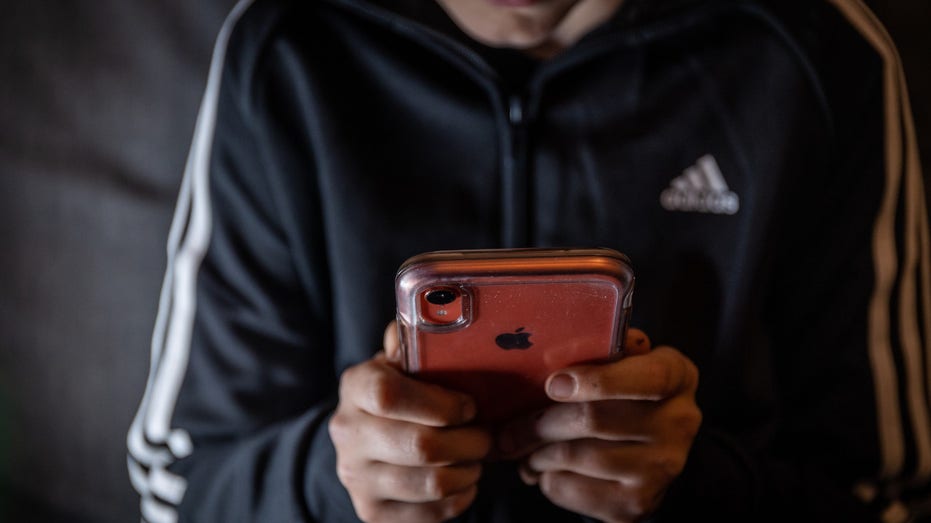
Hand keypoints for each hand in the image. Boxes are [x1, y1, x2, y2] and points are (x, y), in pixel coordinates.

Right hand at [328, 322, 491, 522]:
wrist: (366, 448)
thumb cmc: (400, 396)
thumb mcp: (401, 363)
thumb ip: (415, 341)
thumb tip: (431, 311)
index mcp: (355, 386)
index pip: (389, 394)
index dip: (440, 403)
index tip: (469, 406)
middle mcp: (347, 433)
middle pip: (420, 445)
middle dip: (469, 441)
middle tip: (486, 436)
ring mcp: (355, 477)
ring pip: (429, 482)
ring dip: (468, 471)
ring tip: (477, 458)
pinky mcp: (370, 512)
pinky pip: (428, 514)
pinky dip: (459, 498)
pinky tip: (464, 481)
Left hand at [496, 329, 700, 522]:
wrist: (648, 454)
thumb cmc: (624, 394)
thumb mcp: (625, 362)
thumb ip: (601, 350)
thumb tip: (552, 347)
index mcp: (677, 376)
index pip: (647, 377)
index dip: (598, 381)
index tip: (553, 384)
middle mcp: (678, 422)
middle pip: (594, 419)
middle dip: (539, 423)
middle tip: (507, 430)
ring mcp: (660, 468)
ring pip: (577, 456)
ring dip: (537, 453)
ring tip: (519, 448)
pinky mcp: (637, 503)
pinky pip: (574, 489)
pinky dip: (547, 479)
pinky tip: (541, 470)